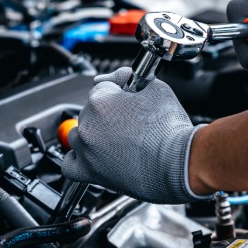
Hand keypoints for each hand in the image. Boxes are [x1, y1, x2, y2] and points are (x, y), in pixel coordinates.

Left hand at [61, 68, 214, 203]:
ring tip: (116, 140)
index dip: (117, 92)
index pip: (101, 87)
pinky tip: (91, 156)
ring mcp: (86, 149)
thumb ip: (130, 76)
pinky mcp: (89, 172)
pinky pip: (69, 165)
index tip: (127, 99)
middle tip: (129, 123)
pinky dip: (77, 159)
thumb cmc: (170, 129)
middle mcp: (88, 123)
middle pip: (89, 112)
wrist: (178, 163)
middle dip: (107, 114)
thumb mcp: (156, 88)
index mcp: (100, 100)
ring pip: (78, 135)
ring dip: (93, 135)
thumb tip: (119, 76)